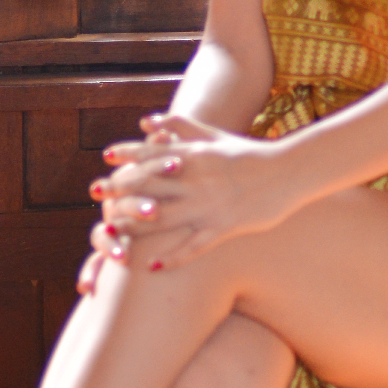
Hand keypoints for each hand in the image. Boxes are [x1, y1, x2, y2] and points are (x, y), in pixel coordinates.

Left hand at [77, 113, 294, 286]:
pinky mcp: (225, 227)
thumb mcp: (214, 136)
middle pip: (149, 186)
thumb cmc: (249, 154)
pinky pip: (194, 247)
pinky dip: (172, 257)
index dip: (127, 156)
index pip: (152, 153)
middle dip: (120, 192)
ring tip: (112, 235)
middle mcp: (198, 179)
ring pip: (163, 218)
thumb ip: (180, 126)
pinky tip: (152, 267)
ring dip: (135, 226)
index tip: (105, 160)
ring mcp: (210, 205)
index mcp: (195, 155)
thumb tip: (146, 120)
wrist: (289, 172)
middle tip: (98, 198)